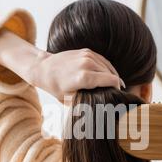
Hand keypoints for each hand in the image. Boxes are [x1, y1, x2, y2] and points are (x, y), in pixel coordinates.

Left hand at [0, 30, 123, 102]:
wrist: (43, 68)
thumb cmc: (56, 87)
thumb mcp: (70, 100)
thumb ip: (86, 102)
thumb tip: (100, 109)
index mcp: (84, 77)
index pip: (111, 81)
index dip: (117, 89)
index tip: (117, 97)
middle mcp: (87, 64)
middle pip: (111, 74)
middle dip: (115, 84)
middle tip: (116, 94)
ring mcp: (87, 55)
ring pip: (108, 67)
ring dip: (112, 76)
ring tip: (114, 86)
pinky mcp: (87, 51)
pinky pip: (103, 61)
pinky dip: (107, 69)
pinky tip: (109, 76)